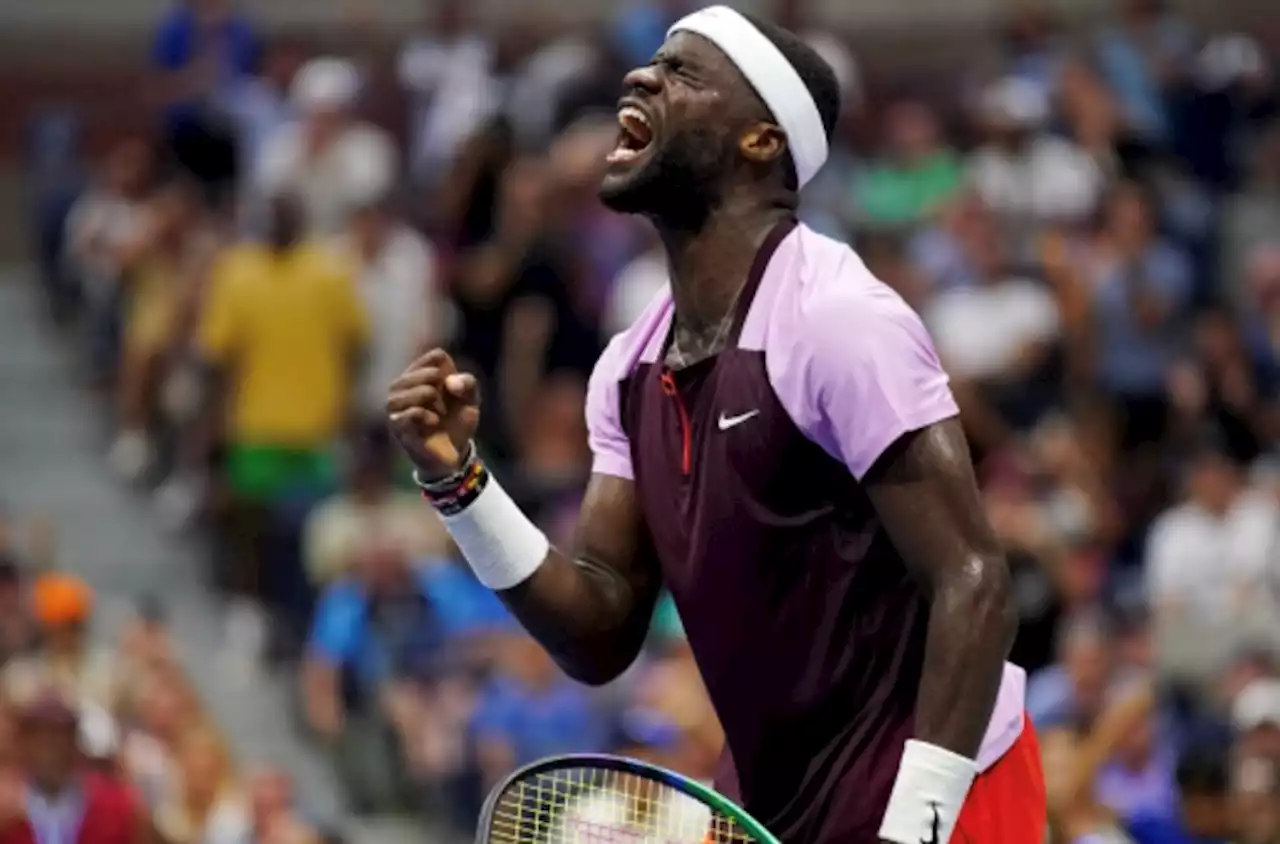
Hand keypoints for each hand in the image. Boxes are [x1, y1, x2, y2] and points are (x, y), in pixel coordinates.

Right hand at [387, 349, 480, 479]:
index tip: (454, 391)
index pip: (436, 356)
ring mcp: (396, 407)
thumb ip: (468, 383)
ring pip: (406, 387)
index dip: (452, 372)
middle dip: (440, 386)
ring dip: (428, 397)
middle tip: (444, 406)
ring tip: (439, 412)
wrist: (454, 454)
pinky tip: (433, 421)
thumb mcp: (470, 400)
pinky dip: (424, 414)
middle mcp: (402, 386)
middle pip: (425, 371)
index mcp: (421, 374)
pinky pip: (406, 411)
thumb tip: (451, 383)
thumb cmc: (457, 422)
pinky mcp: (397, 427)